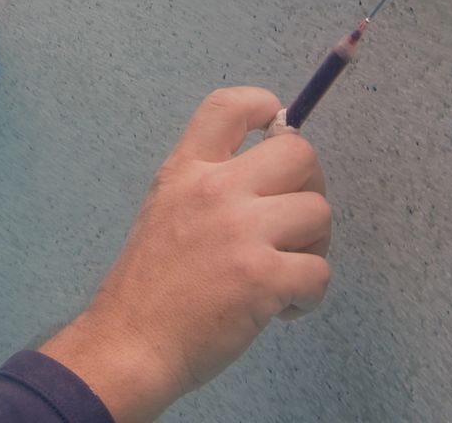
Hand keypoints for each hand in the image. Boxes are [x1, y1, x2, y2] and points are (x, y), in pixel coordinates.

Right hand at [40, 88, 331, 421]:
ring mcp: (241, 232)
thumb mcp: (164, 210)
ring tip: (284, 273)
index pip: (230, 106)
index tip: (276, 128)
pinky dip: (309, 294)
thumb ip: (208, 186)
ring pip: (319, 212)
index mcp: (186, 171)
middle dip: (310, 186)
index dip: (265, 107)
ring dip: (313, 246)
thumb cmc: (149, 287)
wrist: (131, 345)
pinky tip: (281, 308)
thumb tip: (270, 175)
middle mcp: (215, 190)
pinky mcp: (263, 276)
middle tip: (293, 223)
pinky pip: (320, 271)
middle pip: (300, 152)